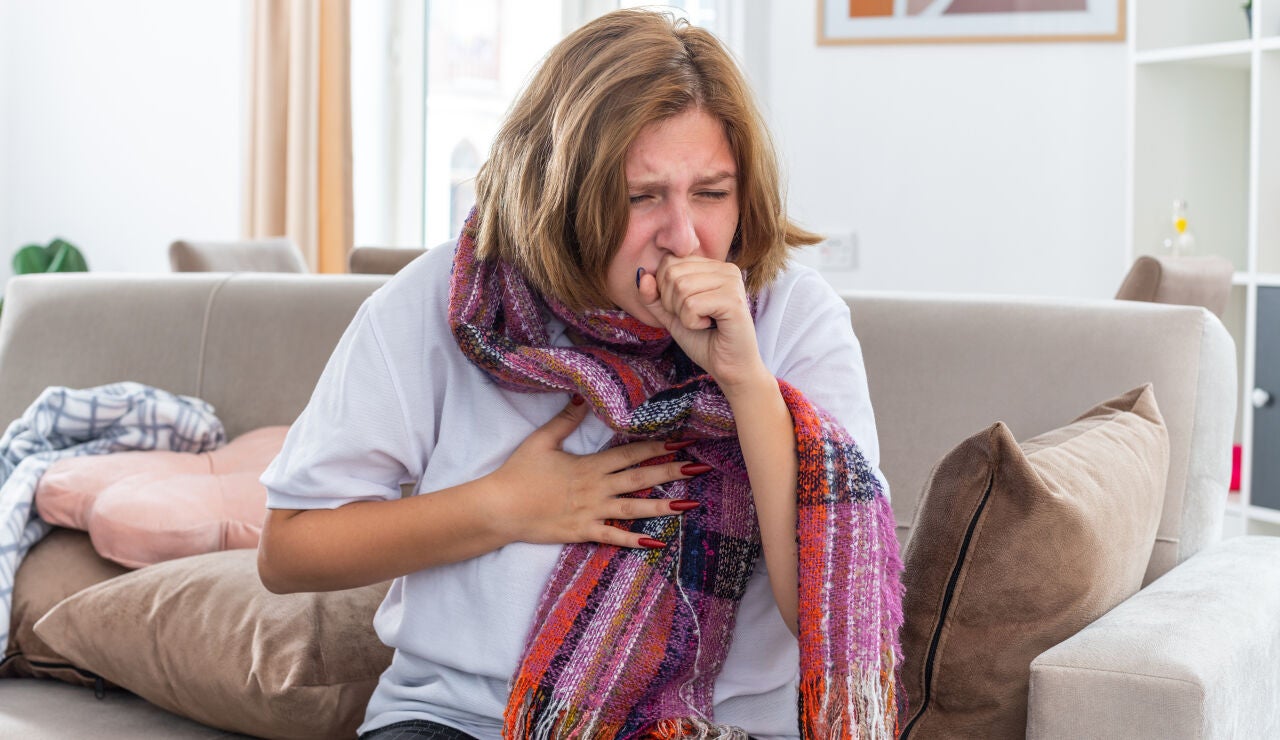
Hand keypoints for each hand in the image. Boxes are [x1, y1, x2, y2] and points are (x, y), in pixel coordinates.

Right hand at [482, 396, 704, 548]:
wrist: (500, 508)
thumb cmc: (518, 473)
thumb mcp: (541, 441)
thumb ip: (564, 420)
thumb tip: (581, 396)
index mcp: (589, 465)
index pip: (629, 453)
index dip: (656, 446)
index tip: (681, 440)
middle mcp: (596, 488)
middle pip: (640, 478)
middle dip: (671, 472)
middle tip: (699, 468)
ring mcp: (592, 512)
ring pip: (634, 508)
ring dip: (663, 506)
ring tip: (690, 504)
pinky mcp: (583, 532)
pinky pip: (614, 536)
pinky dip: (634, 540)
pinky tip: (657, 543)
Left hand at [637, 254, 769, 392]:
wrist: (729, 368)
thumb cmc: (703, 340)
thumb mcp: (671, 315)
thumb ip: (653, 296)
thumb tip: (642, 276)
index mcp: (713, 266)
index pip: (669, 262)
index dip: (664, 291)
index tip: (686, 309)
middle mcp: (726, 269)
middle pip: (672, 274)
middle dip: (672, 303)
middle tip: (693, 318)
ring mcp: (732, 282)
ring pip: (681, 288)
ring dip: (683, 315)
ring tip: (702, 322)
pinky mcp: (734, 300)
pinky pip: (692, 305)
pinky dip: (692, 323)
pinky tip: (708, 326)